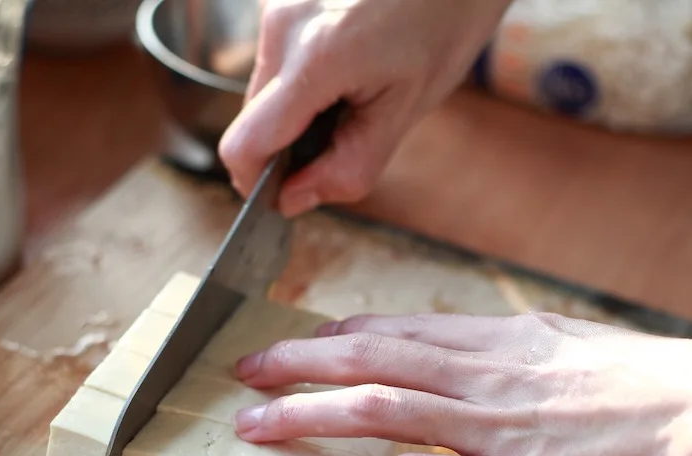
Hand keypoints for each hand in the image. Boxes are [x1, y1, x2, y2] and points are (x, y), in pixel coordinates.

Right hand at [218, 0, 510, 217]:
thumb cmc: (446, 24)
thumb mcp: (407, 109)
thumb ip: (348, 166)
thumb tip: (293, 200)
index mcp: (316, 58)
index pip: (244, 145)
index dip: (258, 183)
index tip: (285, 195)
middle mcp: (283, 26)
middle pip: (251, 121)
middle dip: (287, 145)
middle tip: (343, 135)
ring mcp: (277, 6)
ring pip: (262, 92)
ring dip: (296, 111)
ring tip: (351, 90)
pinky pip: (275, 60)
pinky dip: (301, 79)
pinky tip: (345, 63)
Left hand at [230, 311, 691, 455]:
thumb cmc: (653, 386)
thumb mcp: (577, 346)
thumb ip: (522, 350)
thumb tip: (491, 352)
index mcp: (499, 338)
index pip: (400, 329)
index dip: (340, 335)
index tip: (301, 341)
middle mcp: (478, 372)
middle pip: (367, 357)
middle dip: (297, 363)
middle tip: (244, 370)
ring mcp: (484, 426)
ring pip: (372, 409)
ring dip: (303, 415)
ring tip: (250, 425)